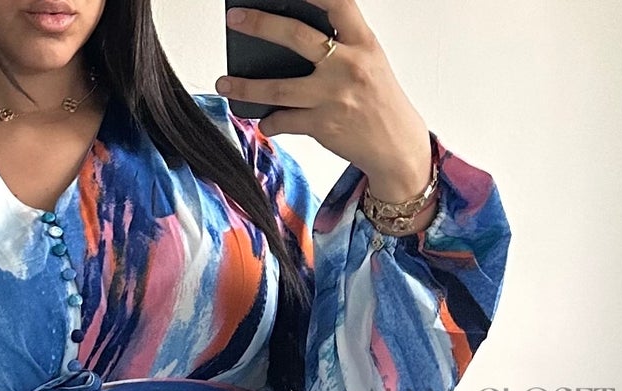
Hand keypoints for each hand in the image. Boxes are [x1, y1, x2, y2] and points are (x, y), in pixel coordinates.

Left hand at [219, 1, 435, 209]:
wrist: (398, 147)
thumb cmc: (379, 101)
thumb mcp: (369, 61)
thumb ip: (340, 44)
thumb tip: (294, 35)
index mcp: (363, 42)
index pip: (338, 4)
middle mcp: (348, 66)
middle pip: (298, 37)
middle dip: (262, 25)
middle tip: (235, 18)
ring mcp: (334, 97)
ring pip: (280, 88)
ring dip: (246, 86)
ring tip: (224, 82)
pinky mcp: (324, 126)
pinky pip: (286, 121)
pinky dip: (270, 122)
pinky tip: (263, 121)